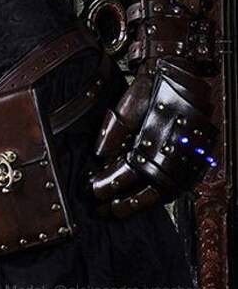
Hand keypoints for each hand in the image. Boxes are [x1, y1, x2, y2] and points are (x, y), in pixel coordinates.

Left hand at [85, 56, 218, 217]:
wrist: (178, 77)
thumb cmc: (149, 91)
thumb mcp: (127, 107)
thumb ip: (113, 133)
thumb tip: (99, 157)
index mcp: (152, 140)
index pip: (128, 172)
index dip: (111, 183)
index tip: (95, 191)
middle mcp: (170, 153)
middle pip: (145, 187)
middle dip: (123, 201)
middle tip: (103, 209)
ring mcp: (185, 159)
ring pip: (162, 191)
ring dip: (140, 203)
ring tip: (120, 210)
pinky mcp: (194, 160)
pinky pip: (177, 185)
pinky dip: (159, 196)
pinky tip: (146, 201)